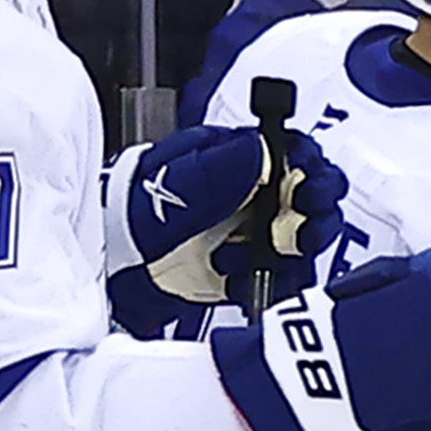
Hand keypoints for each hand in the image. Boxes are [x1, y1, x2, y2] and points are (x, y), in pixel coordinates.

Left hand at [125, 119, 346, 305]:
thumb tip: (262, 147)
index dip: (312, 168)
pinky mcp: (254, 271)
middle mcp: (258, 195)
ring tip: (249, 256)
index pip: (298, 154)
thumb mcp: (178, 180)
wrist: (115, 262)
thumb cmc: (139, 210)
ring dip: (290, 253)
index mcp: (242, 159)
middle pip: (314, 200)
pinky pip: (286, 278)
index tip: (307, 186)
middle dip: (314, 216)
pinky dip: (271, 283)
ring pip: (306, 242)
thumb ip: (222, 166)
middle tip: (298, 230)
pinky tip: (237, 278)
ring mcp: (258, 234)